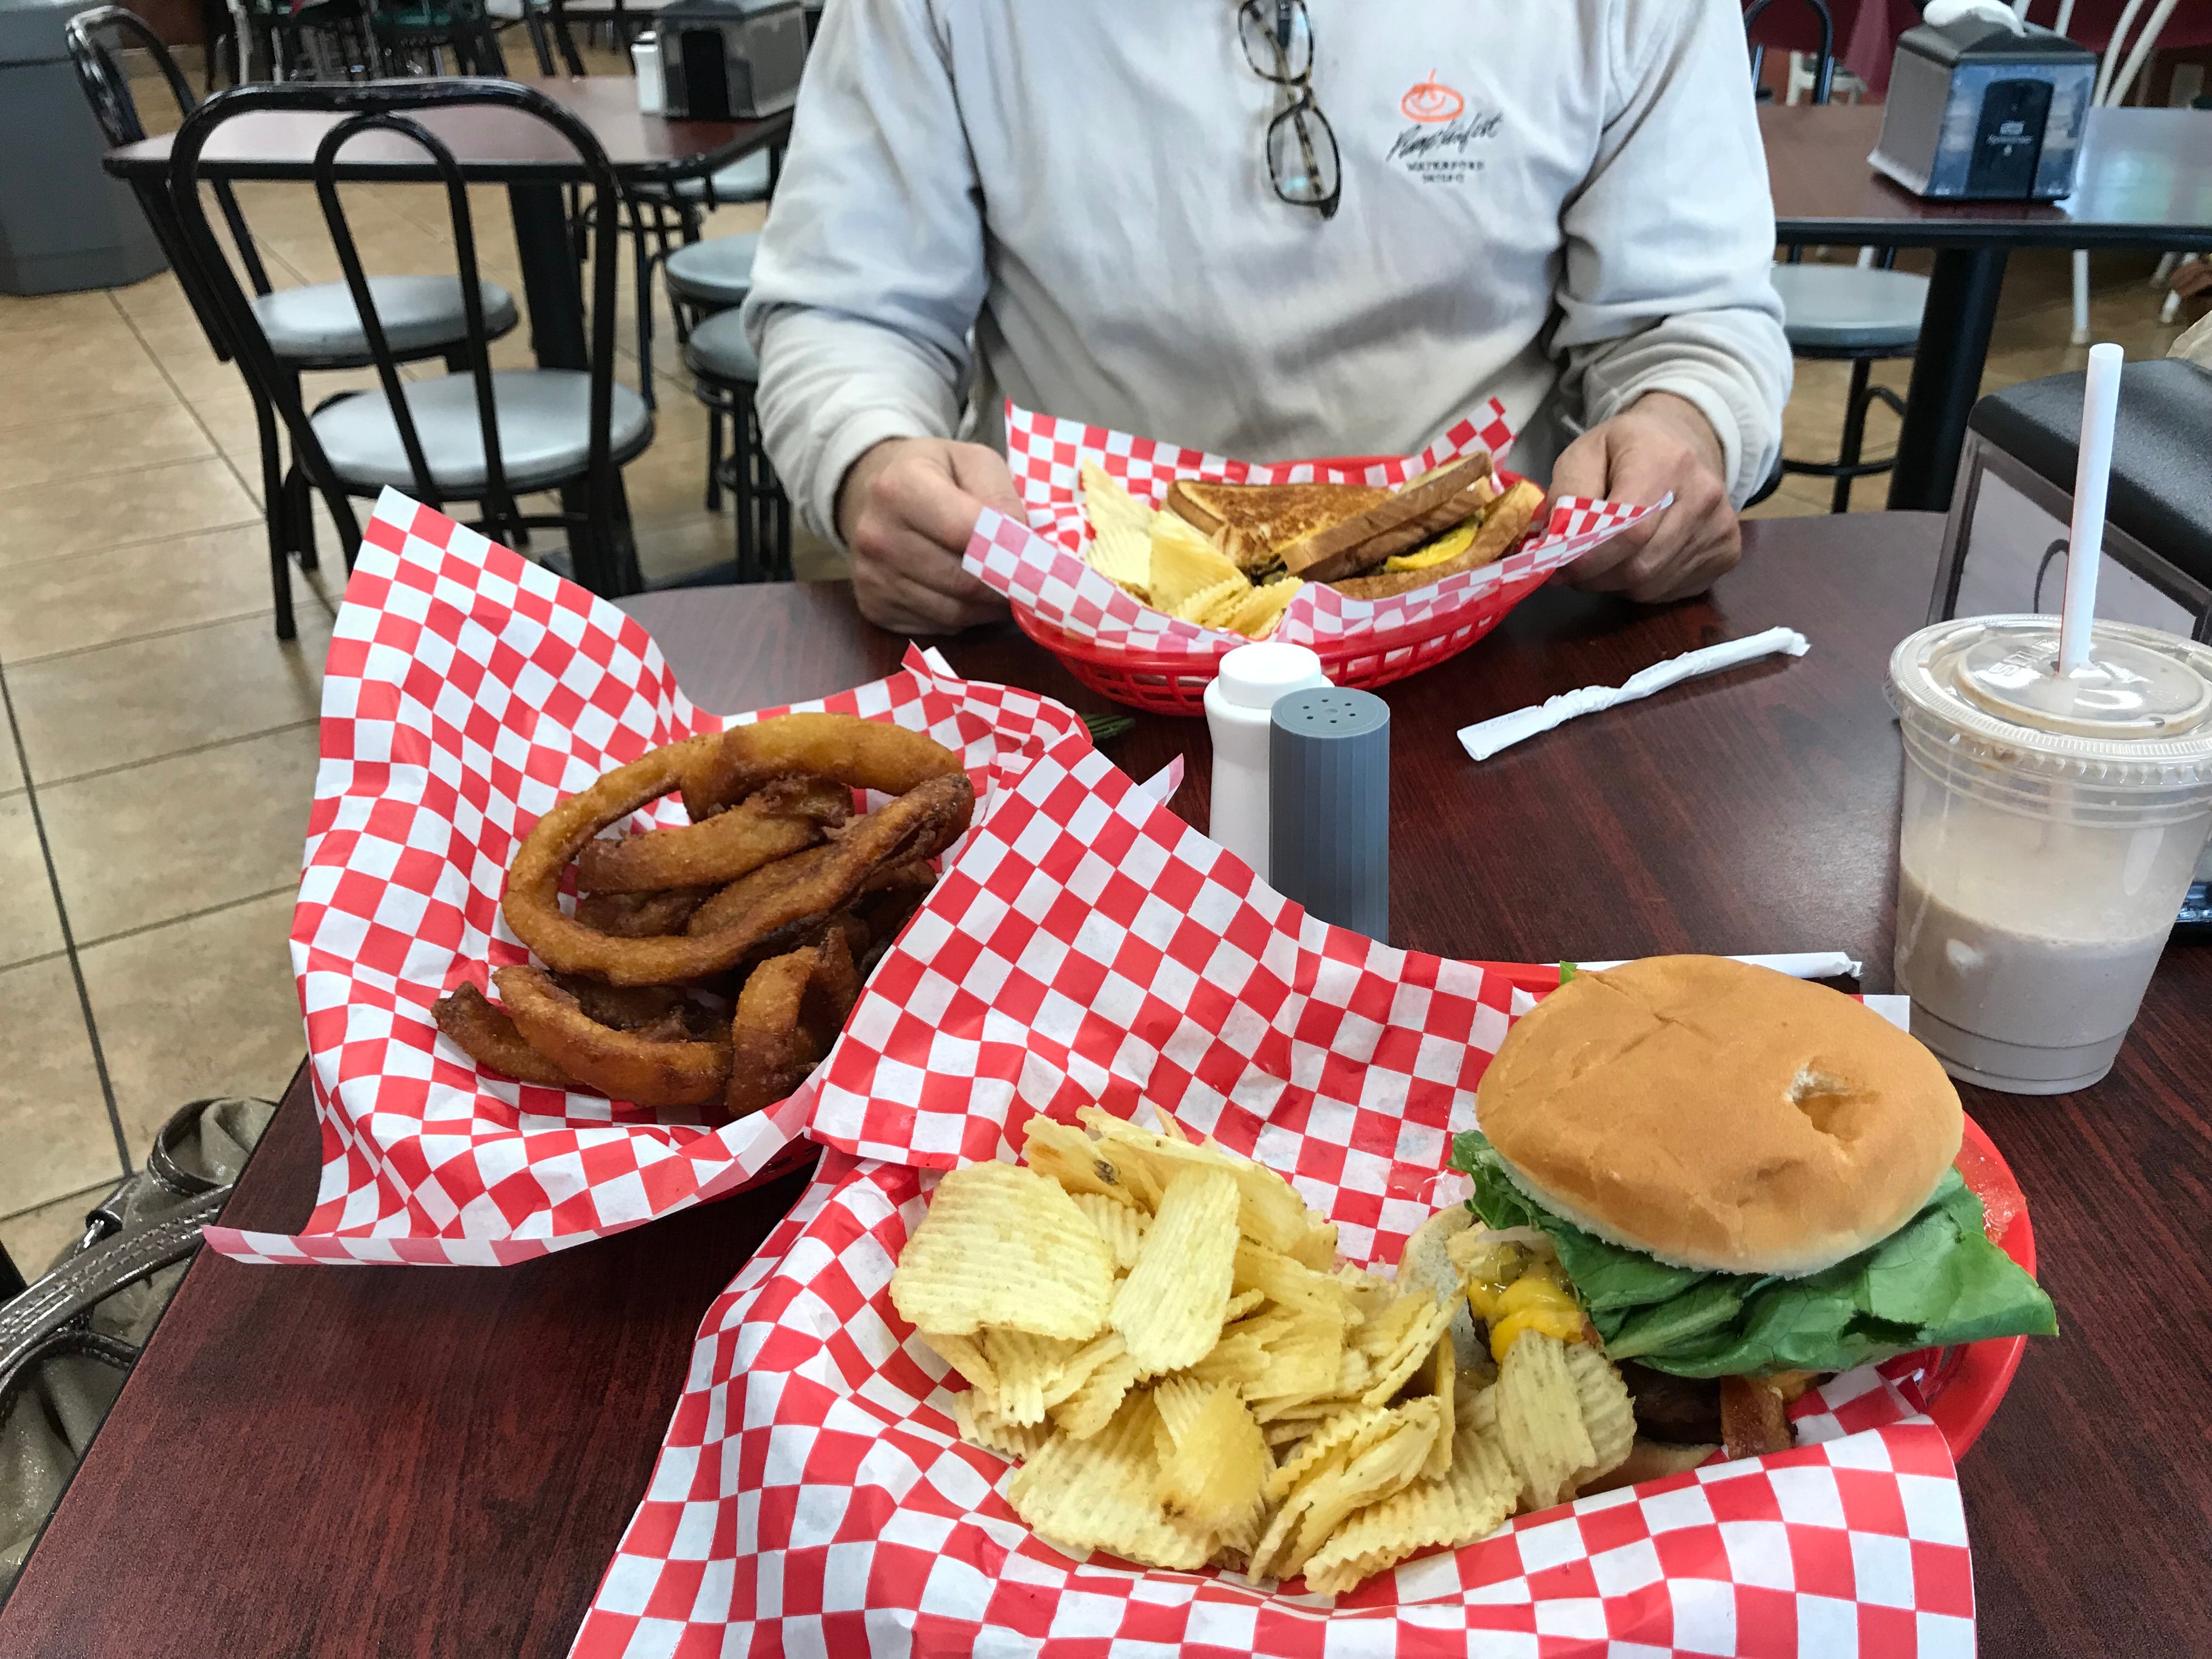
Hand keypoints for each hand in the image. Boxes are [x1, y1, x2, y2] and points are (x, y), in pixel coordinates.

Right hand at [835, 437, 1017, 633]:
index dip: (1012, 552)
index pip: (969, 533)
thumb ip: (1002, 496)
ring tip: (1002, 588)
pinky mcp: (873, 608)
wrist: (871, 492)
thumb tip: (1026, 547)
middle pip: (963, 582)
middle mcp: (877, 536)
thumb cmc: (934, 474)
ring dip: (987, 607)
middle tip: (1030, 581)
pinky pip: (936, 627)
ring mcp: (870, 577)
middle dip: (1005, 586)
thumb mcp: (974, 461)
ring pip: (954, 614)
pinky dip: (962, 618)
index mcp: (901, 486)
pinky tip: (967, 596)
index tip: (1040, 560)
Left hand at [1550, 392, 1740, 604]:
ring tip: (1607, 557)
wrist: (1685, 441)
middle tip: (1574, 567)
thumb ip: (1567, 498)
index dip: (1588, 560)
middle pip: (1639, 566)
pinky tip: (1639, 557)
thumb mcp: (1583, 455)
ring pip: (1651, 586)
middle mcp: (1703, 495)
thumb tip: (1557, 549)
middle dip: (1595, 577)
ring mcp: (1721, 527)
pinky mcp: (1728, 553)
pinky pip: (1671, 591)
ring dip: (1616, 583)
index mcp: (1666, 461)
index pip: (1627, 531)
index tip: (1558, 567)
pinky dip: (1643, 586)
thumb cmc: (1625, 450)